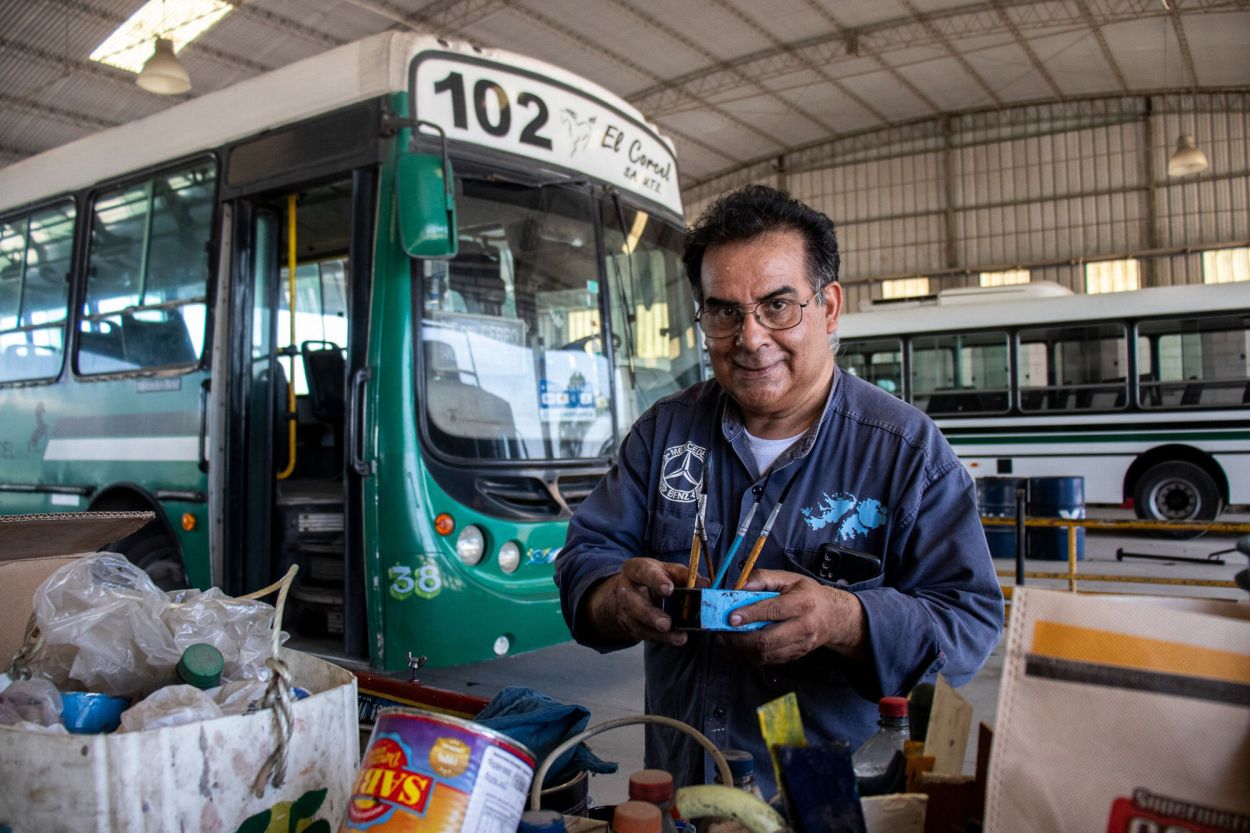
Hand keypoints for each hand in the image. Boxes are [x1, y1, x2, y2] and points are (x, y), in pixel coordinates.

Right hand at [584, 557, 701, 646]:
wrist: (631, 590)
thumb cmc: (654, 577)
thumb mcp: (667, 571)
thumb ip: (686, 576)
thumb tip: (706, 584)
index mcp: (635, 569)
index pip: (644, 573)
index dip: (656, 581)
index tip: (669, 590)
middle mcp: (626, 589)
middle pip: (634, 603)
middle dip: (650, 615)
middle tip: (667, 624)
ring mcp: (625, 610)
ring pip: (638, 624)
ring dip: (658, 633)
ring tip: (678, 638)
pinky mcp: (629, 625)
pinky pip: (644, 634)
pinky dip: (661, 638)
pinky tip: (675, 639)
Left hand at [722, 569, 866, 663]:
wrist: (833, 617)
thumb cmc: (808, 594)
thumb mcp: (789, 578)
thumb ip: (764, 578)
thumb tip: (742, 586)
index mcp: (802, 603)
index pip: (773, 611)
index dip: (750, 615)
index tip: (731, 617)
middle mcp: (803, 627)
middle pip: (768, 640)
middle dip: (741, 639)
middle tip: (723, 633)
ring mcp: (800, 645)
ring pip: (766, 654)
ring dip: (743, 649)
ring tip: (728, 640)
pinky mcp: (795, 656)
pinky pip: (769, 660)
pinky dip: (751, 655)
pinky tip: (742, 646)